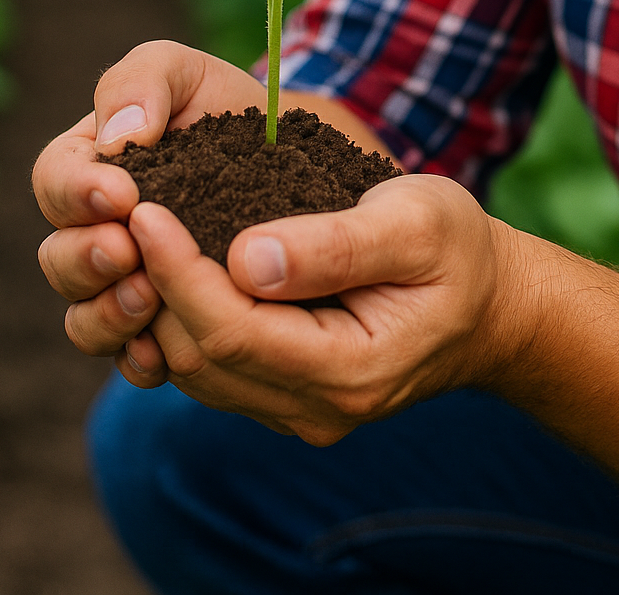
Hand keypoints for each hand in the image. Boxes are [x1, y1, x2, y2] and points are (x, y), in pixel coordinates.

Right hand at [34, 40, 268, 362]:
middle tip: (125, 249)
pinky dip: (141, 360)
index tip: (120, 192)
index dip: (78, 192)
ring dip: (108, 313)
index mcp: (85, 168)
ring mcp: (123, 287)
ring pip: (86, 320)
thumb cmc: (222, 105)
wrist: (287, 156)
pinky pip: (133, 360)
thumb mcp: (184, 72)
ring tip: (147, 294)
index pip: (54, 182)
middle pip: (60, 260)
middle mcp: (92, 234)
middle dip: (87, 258)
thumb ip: (139, 84)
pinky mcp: (162, 329)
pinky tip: (163, 352)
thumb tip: (119, 138)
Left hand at [114, 173, 527, 443]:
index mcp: (352, 368)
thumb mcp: (416, 222)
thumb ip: (335, 244)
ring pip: (195, 370)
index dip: (178, 271)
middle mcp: (318, 407)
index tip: (146, 208)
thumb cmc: (458, 250)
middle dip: (157, 284)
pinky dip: (185, 316)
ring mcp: (299, 411)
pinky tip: (177, 263)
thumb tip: (244, 258)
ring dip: (162, 303)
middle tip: (126, 210)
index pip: (231, 330)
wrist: (491, 306)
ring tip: (143, 231)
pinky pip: (213, 368)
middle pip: (201, 356)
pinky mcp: (287, 397)